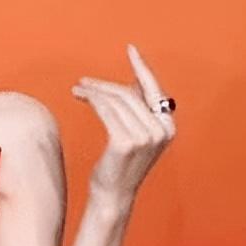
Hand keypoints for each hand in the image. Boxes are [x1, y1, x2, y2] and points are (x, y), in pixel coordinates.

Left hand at [70, 43, 176, 212]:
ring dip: (93, 91)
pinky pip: (105, 110)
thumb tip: (134, 80)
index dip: (142, 68)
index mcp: (168, 127)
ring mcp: (145, 137)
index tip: (130, 50)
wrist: (113, 195)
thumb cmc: (122, 164)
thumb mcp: (136, 134)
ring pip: (115, 100)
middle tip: (84, 82)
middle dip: (104, 85)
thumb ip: (139, 109)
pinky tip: (80, 96)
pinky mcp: (125, 142)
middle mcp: (161, 131)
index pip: (155, 90)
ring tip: (78, 89)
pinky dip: (91, 98)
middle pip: (129, 93)